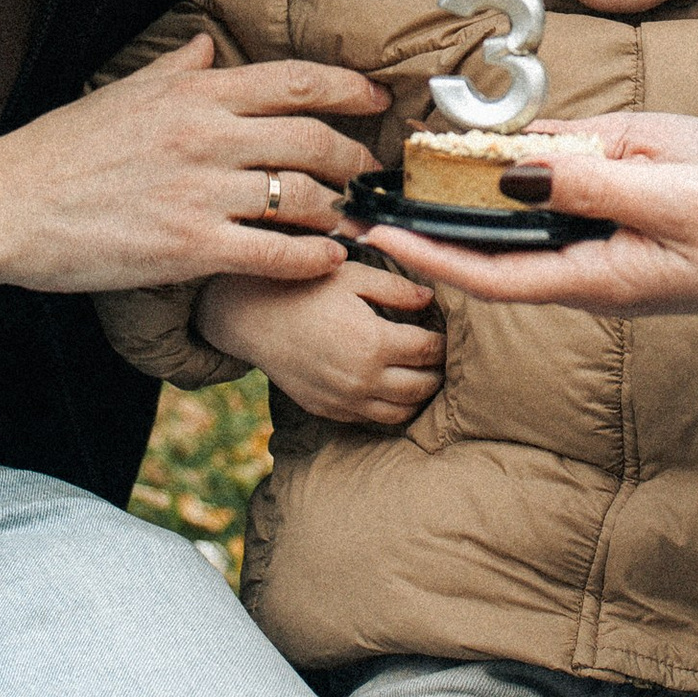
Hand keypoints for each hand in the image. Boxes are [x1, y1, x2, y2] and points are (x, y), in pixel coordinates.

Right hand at [0, 31, 385, 300]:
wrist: (7, 205)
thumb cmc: (61, 151)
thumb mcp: (120, 92)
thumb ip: (175, 69)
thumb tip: (211, 44)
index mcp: (193, 94)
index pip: (294, 81)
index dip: (349, 89)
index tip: (377, 100)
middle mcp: (205, 136)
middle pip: (313, 139)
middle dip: (355, 158)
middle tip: (370, 174)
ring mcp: (199, 193)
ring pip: (302, 196)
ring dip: (339, 212)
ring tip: (351, 221)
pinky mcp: (188, 248)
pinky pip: (274, 251)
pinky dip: (311, 257)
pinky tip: (326, 261)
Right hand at [202, 254, 445, 426]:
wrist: (252, 317)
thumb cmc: (304, 288)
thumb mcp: (353, 276)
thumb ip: (397, 289)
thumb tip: (430, 300)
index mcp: (375, 342)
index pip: (430, 350)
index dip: (444, 341)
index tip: (445, 331)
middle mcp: (363, 379)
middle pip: (423, 387)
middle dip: (439, 372)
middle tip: (441, 357)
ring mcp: (345, 400)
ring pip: (402, 412)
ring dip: (419, 397)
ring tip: (422, 376)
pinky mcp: (328, 410)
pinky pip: (372, 420)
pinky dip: (390, 408)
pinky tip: (390, 388)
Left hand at [351, 111, 697, 342]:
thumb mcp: (674, 196)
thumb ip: (591, 183)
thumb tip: (510, 173)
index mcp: (596, 276)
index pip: (489, 274)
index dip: (428, 257)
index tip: (376, 238)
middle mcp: (594, 264)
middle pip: (505, 235)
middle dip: (451, 207)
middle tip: (395, 168)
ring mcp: (615, 240)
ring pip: (542, 199)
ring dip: (513, 171)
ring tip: (463, 142)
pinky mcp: (636, 212)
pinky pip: (582, 181)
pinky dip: (564, 155)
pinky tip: (564, 137)